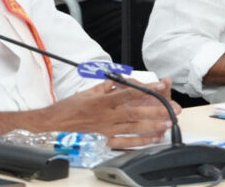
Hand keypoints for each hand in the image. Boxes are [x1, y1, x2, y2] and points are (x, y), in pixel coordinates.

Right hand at [40, 78, 177, 148]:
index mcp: (102, 101)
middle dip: (156, 111)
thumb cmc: (69, 107)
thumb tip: (125, 81)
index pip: (129, 93)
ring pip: (133, 128)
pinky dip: (139, 141)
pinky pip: (124, 142)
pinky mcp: (103, 141)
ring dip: (152, 126)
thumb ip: (108, 86)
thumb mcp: (89, 91)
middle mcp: (106, 116)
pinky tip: (152, 139)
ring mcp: (106, 130)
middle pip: (135, 113)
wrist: (52, 124)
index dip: (146, 89)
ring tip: (167, 123)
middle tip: (172, 110)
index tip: (161, 84)